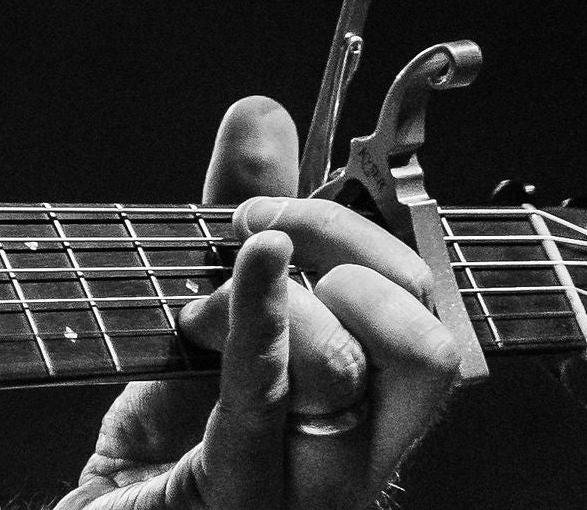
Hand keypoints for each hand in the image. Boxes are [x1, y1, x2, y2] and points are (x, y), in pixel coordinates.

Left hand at [55, 97, 469, 508]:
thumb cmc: (157, 442)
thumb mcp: (200, 313)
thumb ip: (235, 217)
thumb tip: (261, 114)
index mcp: (373, 413)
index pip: (429, 311)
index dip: (365, 232)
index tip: (271, 203)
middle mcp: (367, 459)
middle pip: (428, 341)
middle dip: (348, 247)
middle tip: (259, 227)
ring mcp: (318, 493)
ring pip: (358, 366)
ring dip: (278, 293)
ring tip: (205, 295)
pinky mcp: (249, 501)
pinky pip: (270, 396)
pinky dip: (258, 315)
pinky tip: (245, 263)